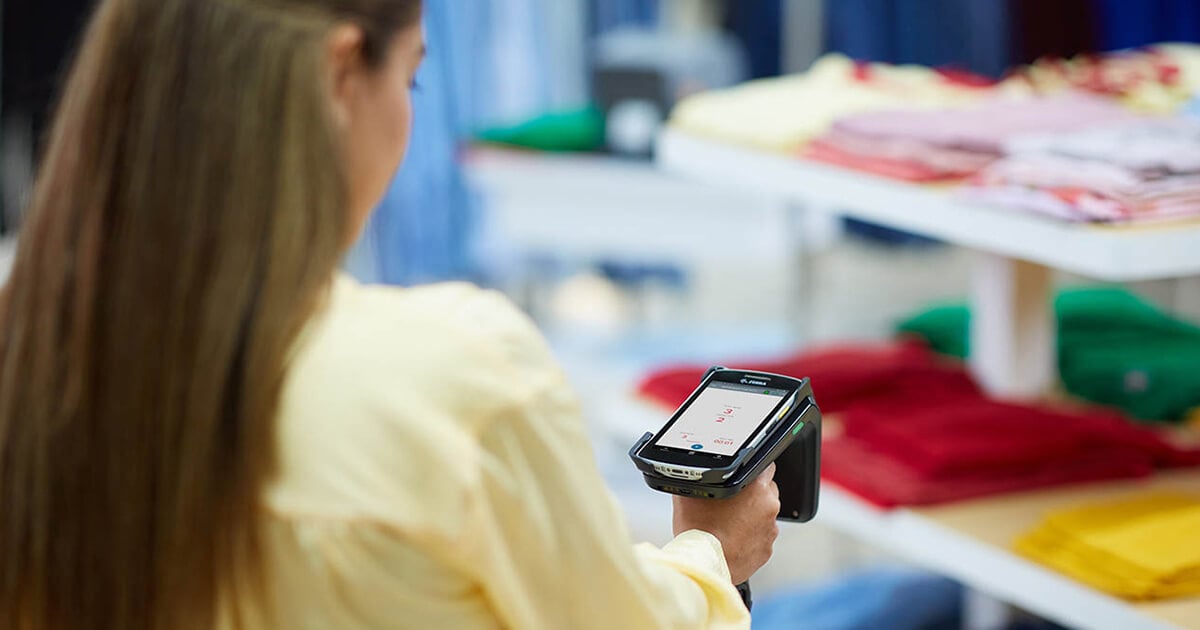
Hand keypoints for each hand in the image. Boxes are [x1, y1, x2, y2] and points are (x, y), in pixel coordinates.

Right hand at [671, 463, 779, 584]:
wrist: (703, 565)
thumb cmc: (699, 531)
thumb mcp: (690, 494)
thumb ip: (698, 479)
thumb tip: (693, 474)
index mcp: (757, 488)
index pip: (766, 466)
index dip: (752, 469)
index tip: (743, 475)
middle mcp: (769, 508)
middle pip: (766, 491)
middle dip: (751, 494)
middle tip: (730, 501)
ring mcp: (770, 530)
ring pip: (764, 515)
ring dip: (751, 516)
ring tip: (728, 523)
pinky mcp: (766, 550)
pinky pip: (761, 537)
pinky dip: (750, 536)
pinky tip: (732, 538)